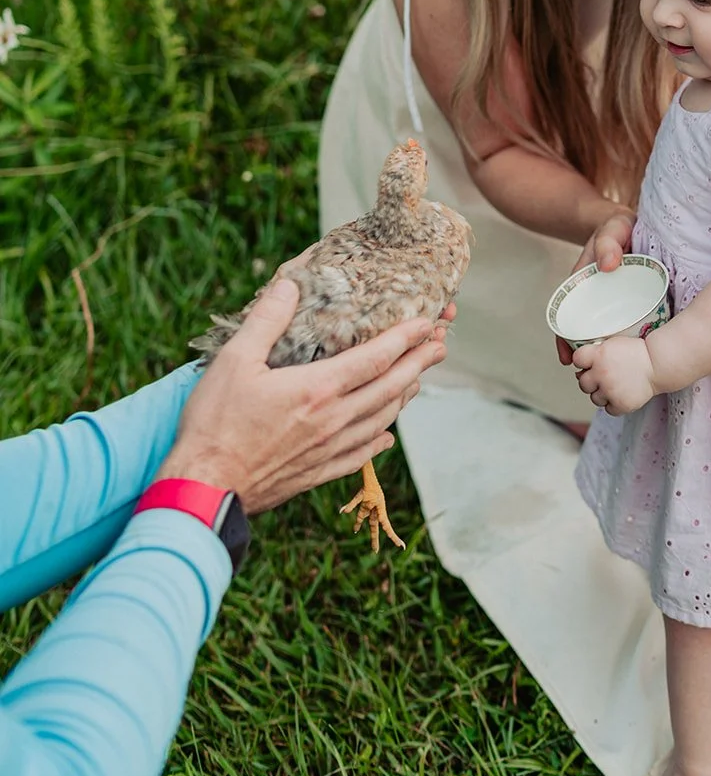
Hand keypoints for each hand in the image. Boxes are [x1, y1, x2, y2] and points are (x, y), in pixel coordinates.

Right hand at [157, 271, 450, 513]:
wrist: (205, 491)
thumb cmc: (214, 425)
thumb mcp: (234, 361)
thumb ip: (266, 321)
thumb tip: (289, 285)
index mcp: (318, 389)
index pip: (376, 359)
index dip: (406, 339)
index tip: (428, 323)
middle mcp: (334, 420)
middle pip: (391, 388)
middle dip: (419, 363)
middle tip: (441, 344)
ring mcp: (329, 450)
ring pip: (381, 420)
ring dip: (404, 397)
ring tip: (418, 379)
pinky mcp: (318, 473)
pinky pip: (361, 454)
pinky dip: (380, 440)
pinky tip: (386, 435)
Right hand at [556, 206, 636, 364]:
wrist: (630, 226)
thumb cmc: (617, 227)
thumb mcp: (611, 229)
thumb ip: (609, 242)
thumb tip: (608, 265)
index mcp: (581, 284)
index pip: (566, 317)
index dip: (563, 340)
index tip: (566, 359)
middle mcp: (593, 298)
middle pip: (585, 332)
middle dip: (584, 355)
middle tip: (591, 376)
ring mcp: (611, 302)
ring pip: (605, 334)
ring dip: (604, 354)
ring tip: (610, 375)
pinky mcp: (630, 304)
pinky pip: (624, 327)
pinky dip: (623, 345)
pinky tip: (630, 359)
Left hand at [571, 335, 656, 415]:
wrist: (658, 364)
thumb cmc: (638, 353)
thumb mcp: (613, 344)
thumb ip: (595, 353)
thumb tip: (580, 369)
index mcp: (598, 355)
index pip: (577, 359)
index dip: (583, 361)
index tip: (589, 363)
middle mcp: (601, 373)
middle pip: (583, 383)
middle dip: (592, 381)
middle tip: (606, 377)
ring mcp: (610, 390)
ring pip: (594, 398)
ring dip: (603, 394)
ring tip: (616, 385)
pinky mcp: (620, 404)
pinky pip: (608, 409)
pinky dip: (614, 404)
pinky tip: (622, 393)